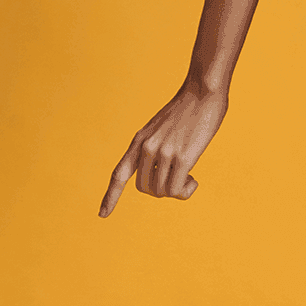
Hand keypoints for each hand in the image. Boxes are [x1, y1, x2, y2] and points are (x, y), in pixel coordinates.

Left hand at [98, 82, 228, 216]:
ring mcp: (163, 153)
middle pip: (145, 189)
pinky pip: (176, 190)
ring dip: (176, 190)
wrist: (202, 91)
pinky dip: (185, 191)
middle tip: (179, 178)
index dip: (110, 196)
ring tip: (189, 175)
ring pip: (162, 192)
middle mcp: (146, 148)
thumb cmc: (187, 110)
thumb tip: (160, 174)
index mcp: (139, 141)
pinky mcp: (182, 157)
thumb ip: (155, 148)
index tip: (102, 214)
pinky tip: (194, 179)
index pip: (119, 173)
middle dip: (161, 190)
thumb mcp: (161, 128)